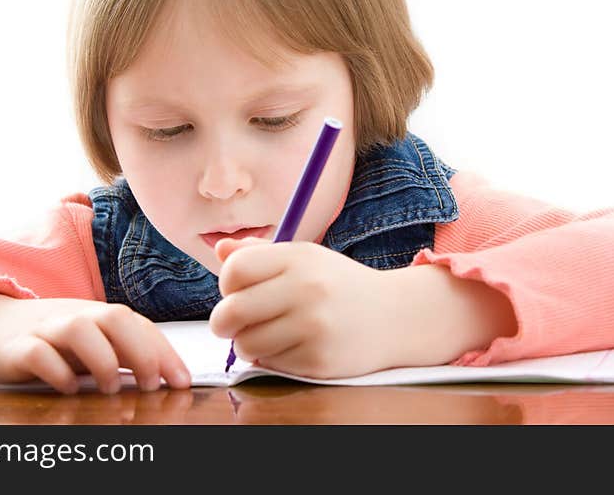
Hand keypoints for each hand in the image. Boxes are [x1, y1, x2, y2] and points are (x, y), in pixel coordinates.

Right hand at [0, 293, 189, 393]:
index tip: (183, 382)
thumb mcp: (92, 343)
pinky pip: (38, 352)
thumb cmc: (52, 339)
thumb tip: (167, 378)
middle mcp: (76, 316)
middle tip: (151, 385)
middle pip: (115, 318)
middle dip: (141, 351)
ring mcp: (45, 329)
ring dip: (102, 359)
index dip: (165, 352)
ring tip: (111, 388)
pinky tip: (68, 388)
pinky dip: (56, 370)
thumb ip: (124, 354)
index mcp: (99, 315)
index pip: (140, 326)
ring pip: (79, 329)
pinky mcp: (16, 348)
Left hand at [208, 237, 395, 378]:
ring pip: (245, 344)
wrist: (394, 316)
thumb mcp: (304, 258)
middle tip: (231, 323)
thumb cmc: (337, 285)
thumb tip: (219, 250)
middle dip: (223, 322)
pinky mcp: (318, 360)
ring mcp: (313, 327)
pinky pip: (270, 364)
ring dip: (247, 344)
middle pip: (230, 312)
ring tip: (265, 334)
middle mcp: (306, 290)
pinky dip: (272, 358)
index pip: (234, 270)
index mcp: (298, 258)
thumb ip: (259, 253)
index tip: (236, 290)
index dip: (226, 283)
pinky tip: (292, 346)